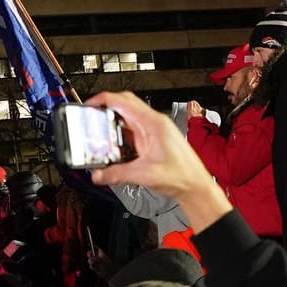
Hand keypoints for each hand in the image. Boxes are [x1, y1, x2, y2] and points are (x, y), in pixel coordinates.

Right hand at [87, 92, 225, 211]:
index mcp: (153, 123)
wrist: (196, 186)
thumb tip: (98, 175)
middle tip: (92, 116)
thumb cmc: (182, 175)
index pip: (123, 100)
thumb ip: (117, 174)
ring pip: (129, 117)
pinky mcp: (155, 139)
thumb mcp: (144, 175)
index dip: (103, 99)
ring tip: (100, 134)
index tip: (90, 104)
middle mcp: (154, 123)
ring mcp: (155, 130)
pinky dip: (121, 135)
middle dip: (106, 109)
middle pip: (125, 104)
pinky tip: (116, 147)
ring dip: (113, 123)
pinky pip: (134, 130)